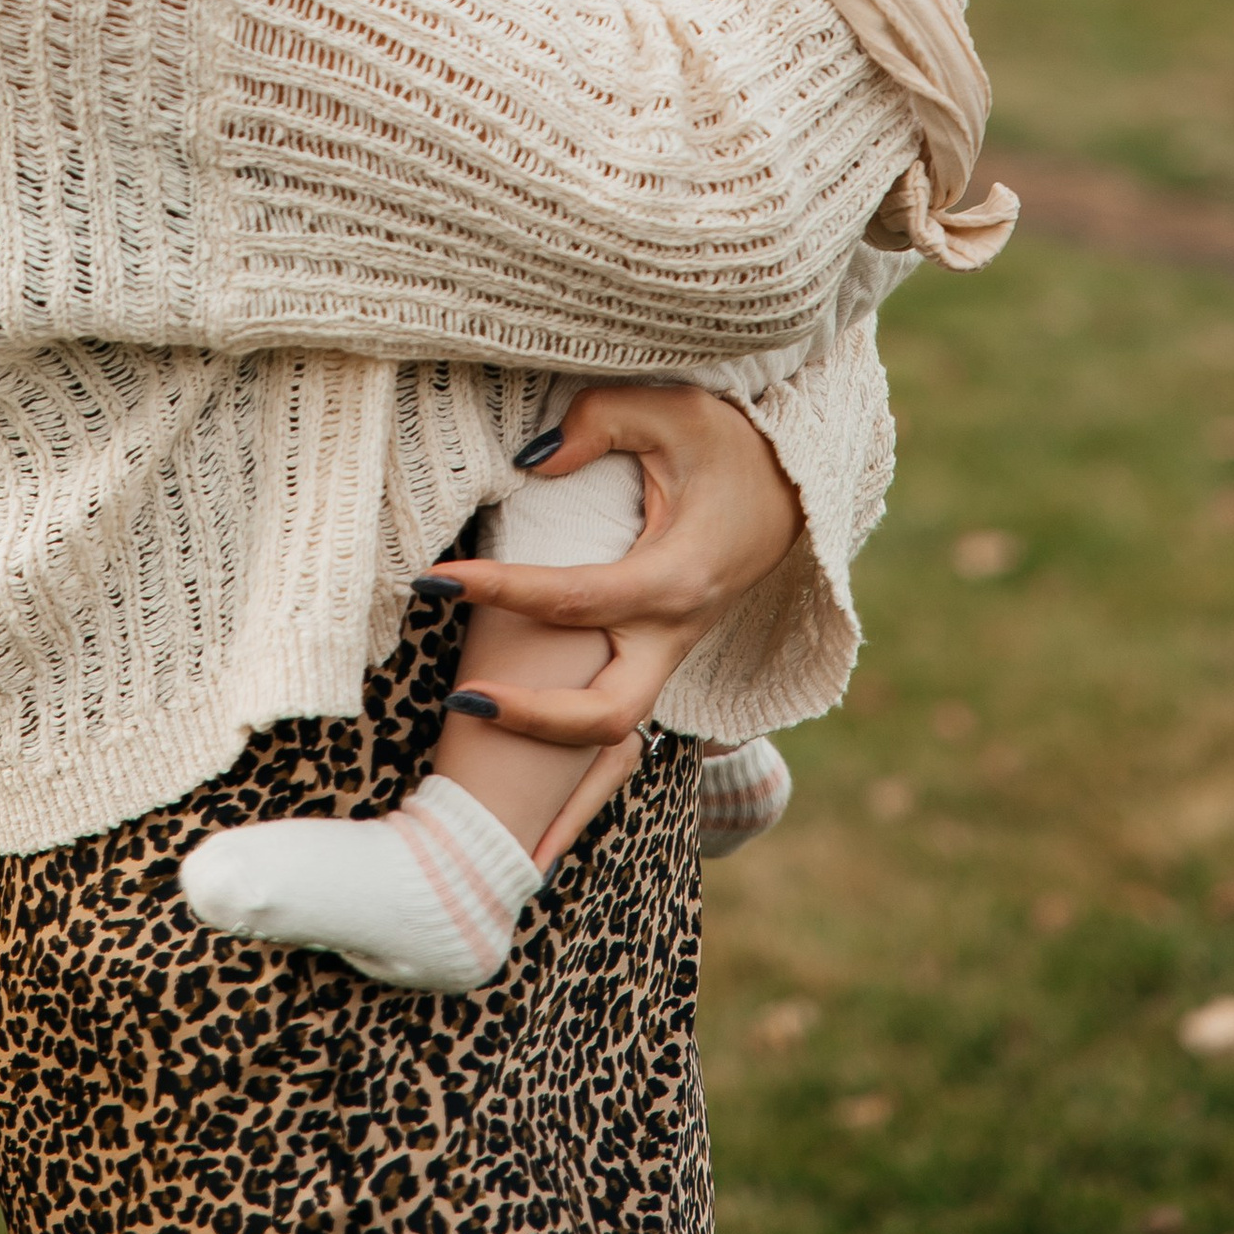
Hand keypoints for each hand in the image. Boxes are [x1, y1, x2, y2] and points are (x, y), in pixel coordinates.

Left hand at [423, 386, 803, 861]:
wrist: (796, 484)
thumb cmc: (733, 444)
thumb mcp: (673, 409)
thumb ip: (598, 423)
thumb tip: (531, 461)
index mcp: (675, 577)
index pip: (574, 599)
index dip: (501, 590)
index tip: (436, 579)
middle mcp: (676, 633)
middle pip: (607, 714)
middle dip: (532, 721)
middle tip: (458, 699)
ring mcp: (672, 656)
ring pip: (617, 739)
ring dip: (560, 780)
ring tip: (487, 816)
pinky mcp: (662, 658)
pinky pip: (621, 727)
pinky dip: (583, 773)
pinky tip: (539, 823)